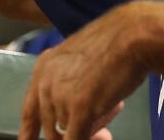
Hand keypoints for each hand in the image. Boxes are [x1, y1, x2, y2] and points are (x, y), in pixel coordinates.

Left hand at [18, 1, 158, 139]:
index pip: (30, 110)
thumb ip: (70, 83)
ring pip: (68, 133)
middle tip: (104, 125)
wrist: (134, 35)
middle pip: (50, 126)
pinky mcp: (79, 109)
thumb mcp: (82, 59)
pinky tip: (105, 136)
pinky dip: (90, 139)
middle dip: (73, 130)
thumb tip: (71, 115)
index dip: (29, 131)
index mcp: (44, 68)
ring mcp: (60, 97)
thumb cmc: (117, 43)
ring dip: (92, 127)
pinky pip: (77, 139)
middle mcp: (46, 83)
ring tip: (114, 107)